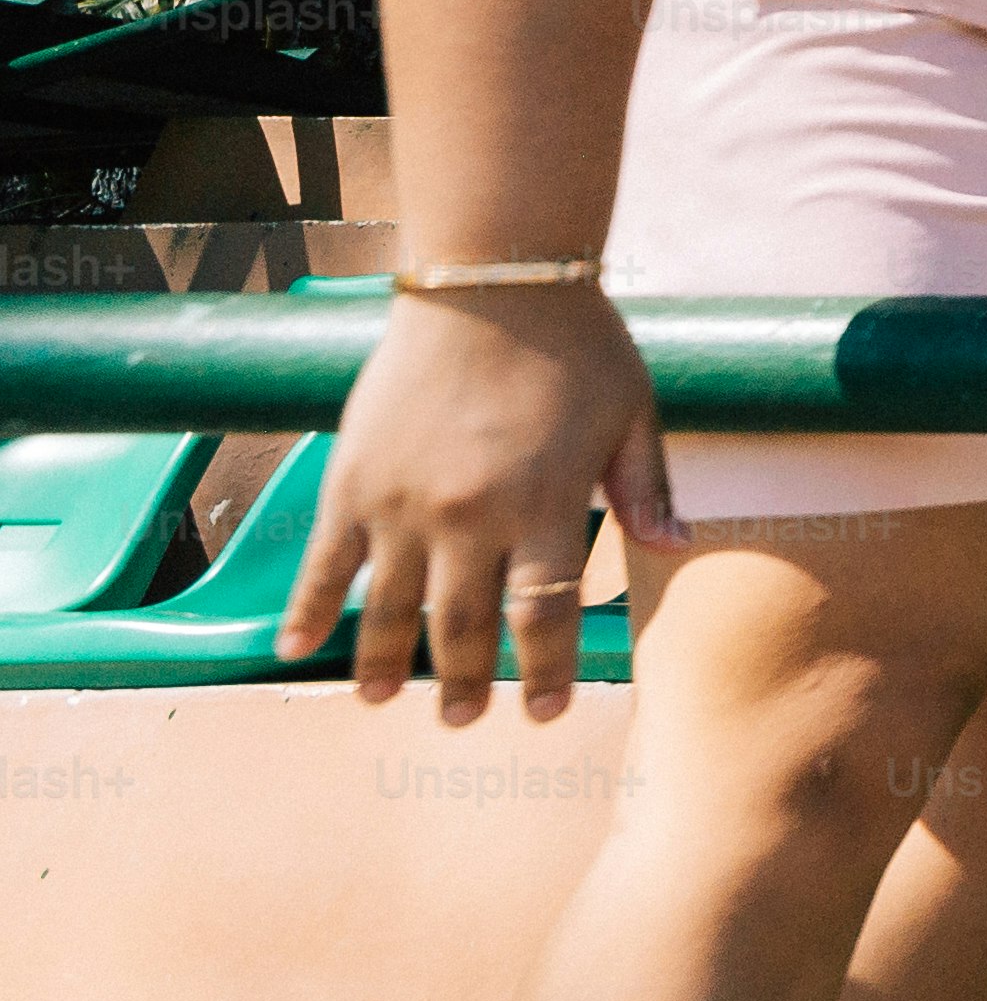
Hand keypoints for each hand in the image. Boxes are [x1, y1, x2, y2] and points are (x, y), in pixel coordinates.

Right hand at [286, 282, 682, 726]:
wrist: (491, 279)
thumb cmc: (577, 344)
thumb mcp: (634, 414)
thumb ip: (646, 487)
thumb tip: (674, 547)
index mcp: (547, 507)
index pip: (544, 618)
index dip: (543, 673)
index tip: (543, 713)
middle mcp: (471, 518)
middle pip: (464, 628)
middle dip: (464, 684)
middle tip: (462, 721)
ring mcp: (403, 503)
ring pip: (390, 609)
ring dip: (384, 663)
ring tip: (383, 699)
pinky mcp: (353, 479)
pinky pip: (325, 560)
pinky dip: (309, 608)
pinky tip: (297, 647)